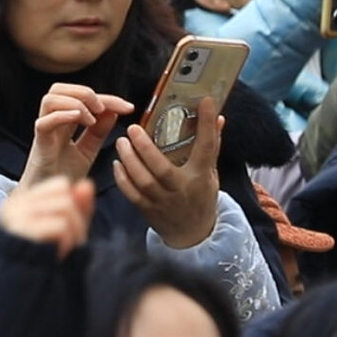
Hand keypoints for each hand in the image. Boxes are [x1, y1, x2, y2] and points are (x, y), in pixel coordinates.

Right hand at [0, 175, 94, 259]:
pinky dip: (67, 245)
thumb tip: (87, 184)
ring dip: (74, 234)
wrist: (20, 298)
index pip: (61, 185)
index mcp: (21, 201)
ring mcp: (16, 216)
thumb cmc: (43, 265)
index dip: (73, 207)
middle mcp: (14, 204)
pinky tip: (57, 258)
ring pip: (66, 208)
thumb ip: (77, 208)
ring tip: (64, 253)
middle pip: (66, 197)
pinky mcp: (21, 231)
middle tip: (69, 247)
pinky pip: (61, 226)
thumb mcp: (64, 232)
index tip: (67, 233)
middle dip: (77, 223)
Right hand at [21, 83, 129, 186]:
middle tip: (102, 108)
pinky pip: (43, 123)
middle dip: (84, 92)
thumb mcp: (87, 152)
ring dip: (75, 102)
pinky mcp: (40, 146)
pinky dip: (63, 116)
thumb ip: (98, 132)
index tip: (129, 108)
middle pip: (59, 89)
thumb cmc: (64, 177)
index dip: (107, 98)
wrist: (50, 202)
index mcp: (64, 122)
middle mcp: (52, 123)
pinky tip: (80, 120)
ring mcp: (45, 133)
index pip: (81, 98)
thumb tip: (113, 112)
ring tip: (91, 118)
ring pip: (49, 99)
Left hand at [114, 98, 221, 248]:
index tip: (205, 101)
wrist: (193, 234)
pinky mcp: (148, 210)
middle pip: (162, 168)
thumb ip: (212, 146)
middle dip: (146, 148)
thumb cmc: (201, 196)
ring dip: (130, 160)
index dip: (207, 124)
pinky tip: (117, 163)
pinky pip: (132, 194)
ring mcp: (164, 202)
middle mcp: (182, 189)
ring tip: (121, 142)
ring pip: (144, 181)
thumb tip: (219, 117)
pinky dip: (123, 179)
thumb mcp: (211, 173)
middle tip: (133, 128)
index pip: (207, 147)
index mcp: (201, 176)